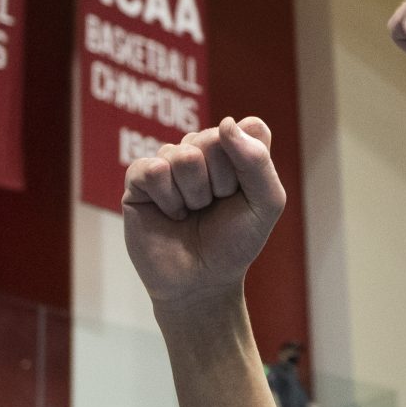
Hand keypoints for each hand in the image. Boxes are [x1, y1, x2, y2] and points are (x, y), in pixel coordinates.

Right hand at [123, 117, 285, 311]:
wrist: (201, 283)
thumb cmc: (235, 242)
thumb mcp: (265, 204)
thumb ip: (258, 161)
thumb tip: (225, 124)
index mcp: (234, 147)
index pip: (248, 127)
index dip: (250, 163)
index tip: (245, 192)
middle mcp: (201, 147)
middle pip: (214, 139)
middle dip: (221, 182)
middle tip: (215, 206)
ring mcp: (169, 160)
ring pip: (184, 156)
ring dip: (194, 195)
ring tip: (192, 212)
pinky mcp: (139, 178)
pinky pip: (154, 170)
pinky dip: (168, 200)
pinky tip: (171, 213)